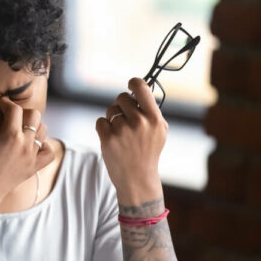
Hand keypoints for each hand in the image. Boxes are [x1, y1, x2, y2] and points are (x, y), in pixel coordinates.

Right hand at [0, 97, 54, 213]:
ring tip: (20, 129)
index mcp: (10, 135)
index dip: (6, 103)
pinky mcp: (35, 167)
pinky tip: (33, 144)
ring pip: (43, 131)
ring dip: (33, 126)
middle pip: (35, 115)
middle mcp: (25, 144)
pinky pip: (48, 152)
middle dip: (23, 112)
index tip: (0, 104)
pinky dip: (44, 146)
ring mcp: (32, 156)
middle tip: (11, 117)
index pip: (14, 109)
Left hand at [95, 77, 167, 204]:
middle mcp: (139, 122)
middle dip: (122, 106)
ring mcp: (122, 130)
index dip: (133, 83)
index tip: (130, 85)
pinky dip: (104, 128)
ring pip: (110, 110)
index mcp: (154, 118)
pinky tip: (113, 139)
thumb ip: (151, 109)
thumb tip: (139, 87)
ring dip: (113, 119)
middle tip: (126, 120)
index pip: (140, 87)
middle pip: (121, 98)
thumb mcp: (159, 130)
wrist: (137, 178)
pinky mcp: (107, 138)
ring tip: (122, 134)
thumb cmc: (147, 150)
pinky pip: (100, 121)